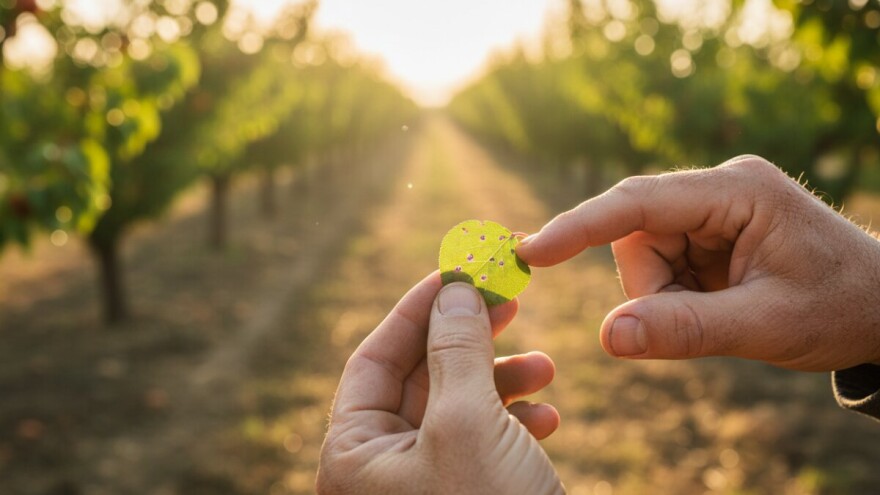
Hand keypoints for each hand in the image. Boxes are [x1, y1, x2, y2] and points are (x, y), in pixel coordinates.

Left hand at [317, 274, 563, 493]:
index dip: (417, 309)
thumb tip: (453, 285)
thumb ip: (457, 347)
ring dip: (504, 381)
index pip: (374, 357)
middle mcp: (380, 469)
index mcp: (354, 453)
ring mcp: (423, 485)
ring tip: (547, 366)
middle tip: (511, 302)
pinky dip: (515, 423)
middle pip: (421, 378)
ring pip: (459, 408)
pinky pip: (483, 444)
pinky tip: (549, 419)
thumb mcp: (469, 422)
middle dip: (470, 340)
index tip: (459, 272)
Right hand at [517, 155, 879, 370]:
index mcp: (737, 190)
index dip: (580, 226)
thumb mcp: (766, 326)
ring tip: (721, 312)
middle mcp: (718, 188)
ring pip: (643, 252)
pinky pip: (662, 264)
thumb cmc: (840, 308)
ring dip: (665, 295)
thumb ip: (685, 330)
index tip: (532, 251)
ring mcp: (712, 207)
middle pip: (636, 234)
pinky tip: (718, 302)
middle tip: (702, 319)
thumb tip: (608, 337)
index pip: (639, 203)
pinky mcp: (709, 229)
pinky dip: (675, 295)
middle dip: (651, 287)